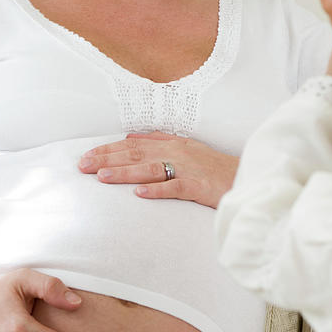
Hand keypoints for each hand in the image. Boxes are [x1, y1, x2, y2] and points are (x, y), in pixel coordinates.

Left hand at [79, 132, 238, 208]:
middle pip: (137, 155)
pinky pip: (176, 187)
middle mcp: (179, 153)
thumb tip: (129, 137)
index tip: (86, 157)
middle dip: (108, 159)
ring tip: (102, 178)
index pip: (134, 145)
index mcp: (174, 144)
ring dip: (126, 173)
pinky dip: (158, 190)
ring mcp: (189, 169)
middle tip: (83, 166)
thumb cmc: (217, 168)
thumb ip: (160, 141)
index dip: (108, 150)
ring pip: (151, 169)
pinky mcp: (200, 187)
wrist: (248, 179)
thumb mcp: (188, 149)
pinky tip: (140, 194)